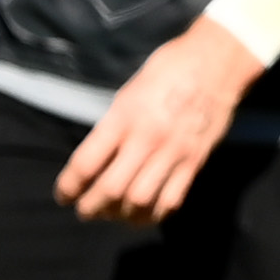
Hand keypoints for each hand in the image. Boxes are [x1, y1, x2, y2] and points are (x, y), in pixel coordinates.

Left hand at [54, 20, 261, 221]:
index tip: (63, 196)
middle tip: (85, 212)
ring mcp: (174, 153)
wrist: (216, 64)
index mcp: (123, 118)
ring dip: (121, 215)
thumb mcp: (127, 95)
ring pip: (141, 200)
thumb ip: (113, 128)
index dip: (69, 187)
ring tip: (113, 215)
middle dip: (92, 207)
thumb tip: (97, 161)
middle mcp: (147, 139)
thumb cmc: (166, 71)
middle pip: (111, 189)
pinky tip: (144, 214)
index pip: (86, 164)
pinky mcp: (195, 161)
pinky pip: (172, 199)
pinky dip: (154, 214)